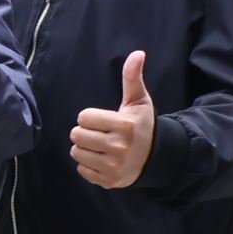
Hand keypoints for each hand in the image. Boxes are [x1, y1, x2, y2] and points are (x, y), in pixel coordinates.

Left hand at [70, 50, 157, 189]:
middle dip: (85, 132)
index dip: (91, 117)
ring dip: (84, 148)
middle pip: (76, 135)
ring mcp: (114, 166)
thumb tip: (137, 53)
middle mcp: (119, 147)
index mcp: (124, 126)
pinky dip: (88, 164)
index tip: (105, 120)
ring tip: (101, 146)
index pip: (83, 117)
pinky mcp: (109, 181)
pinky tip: (103, 159)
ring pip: (76, 152)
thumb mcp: (139, 101)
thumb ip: (133, 78)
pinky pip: (81, 169)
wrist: (157, 157)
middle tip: (101, 133)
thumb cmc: (142, 125)